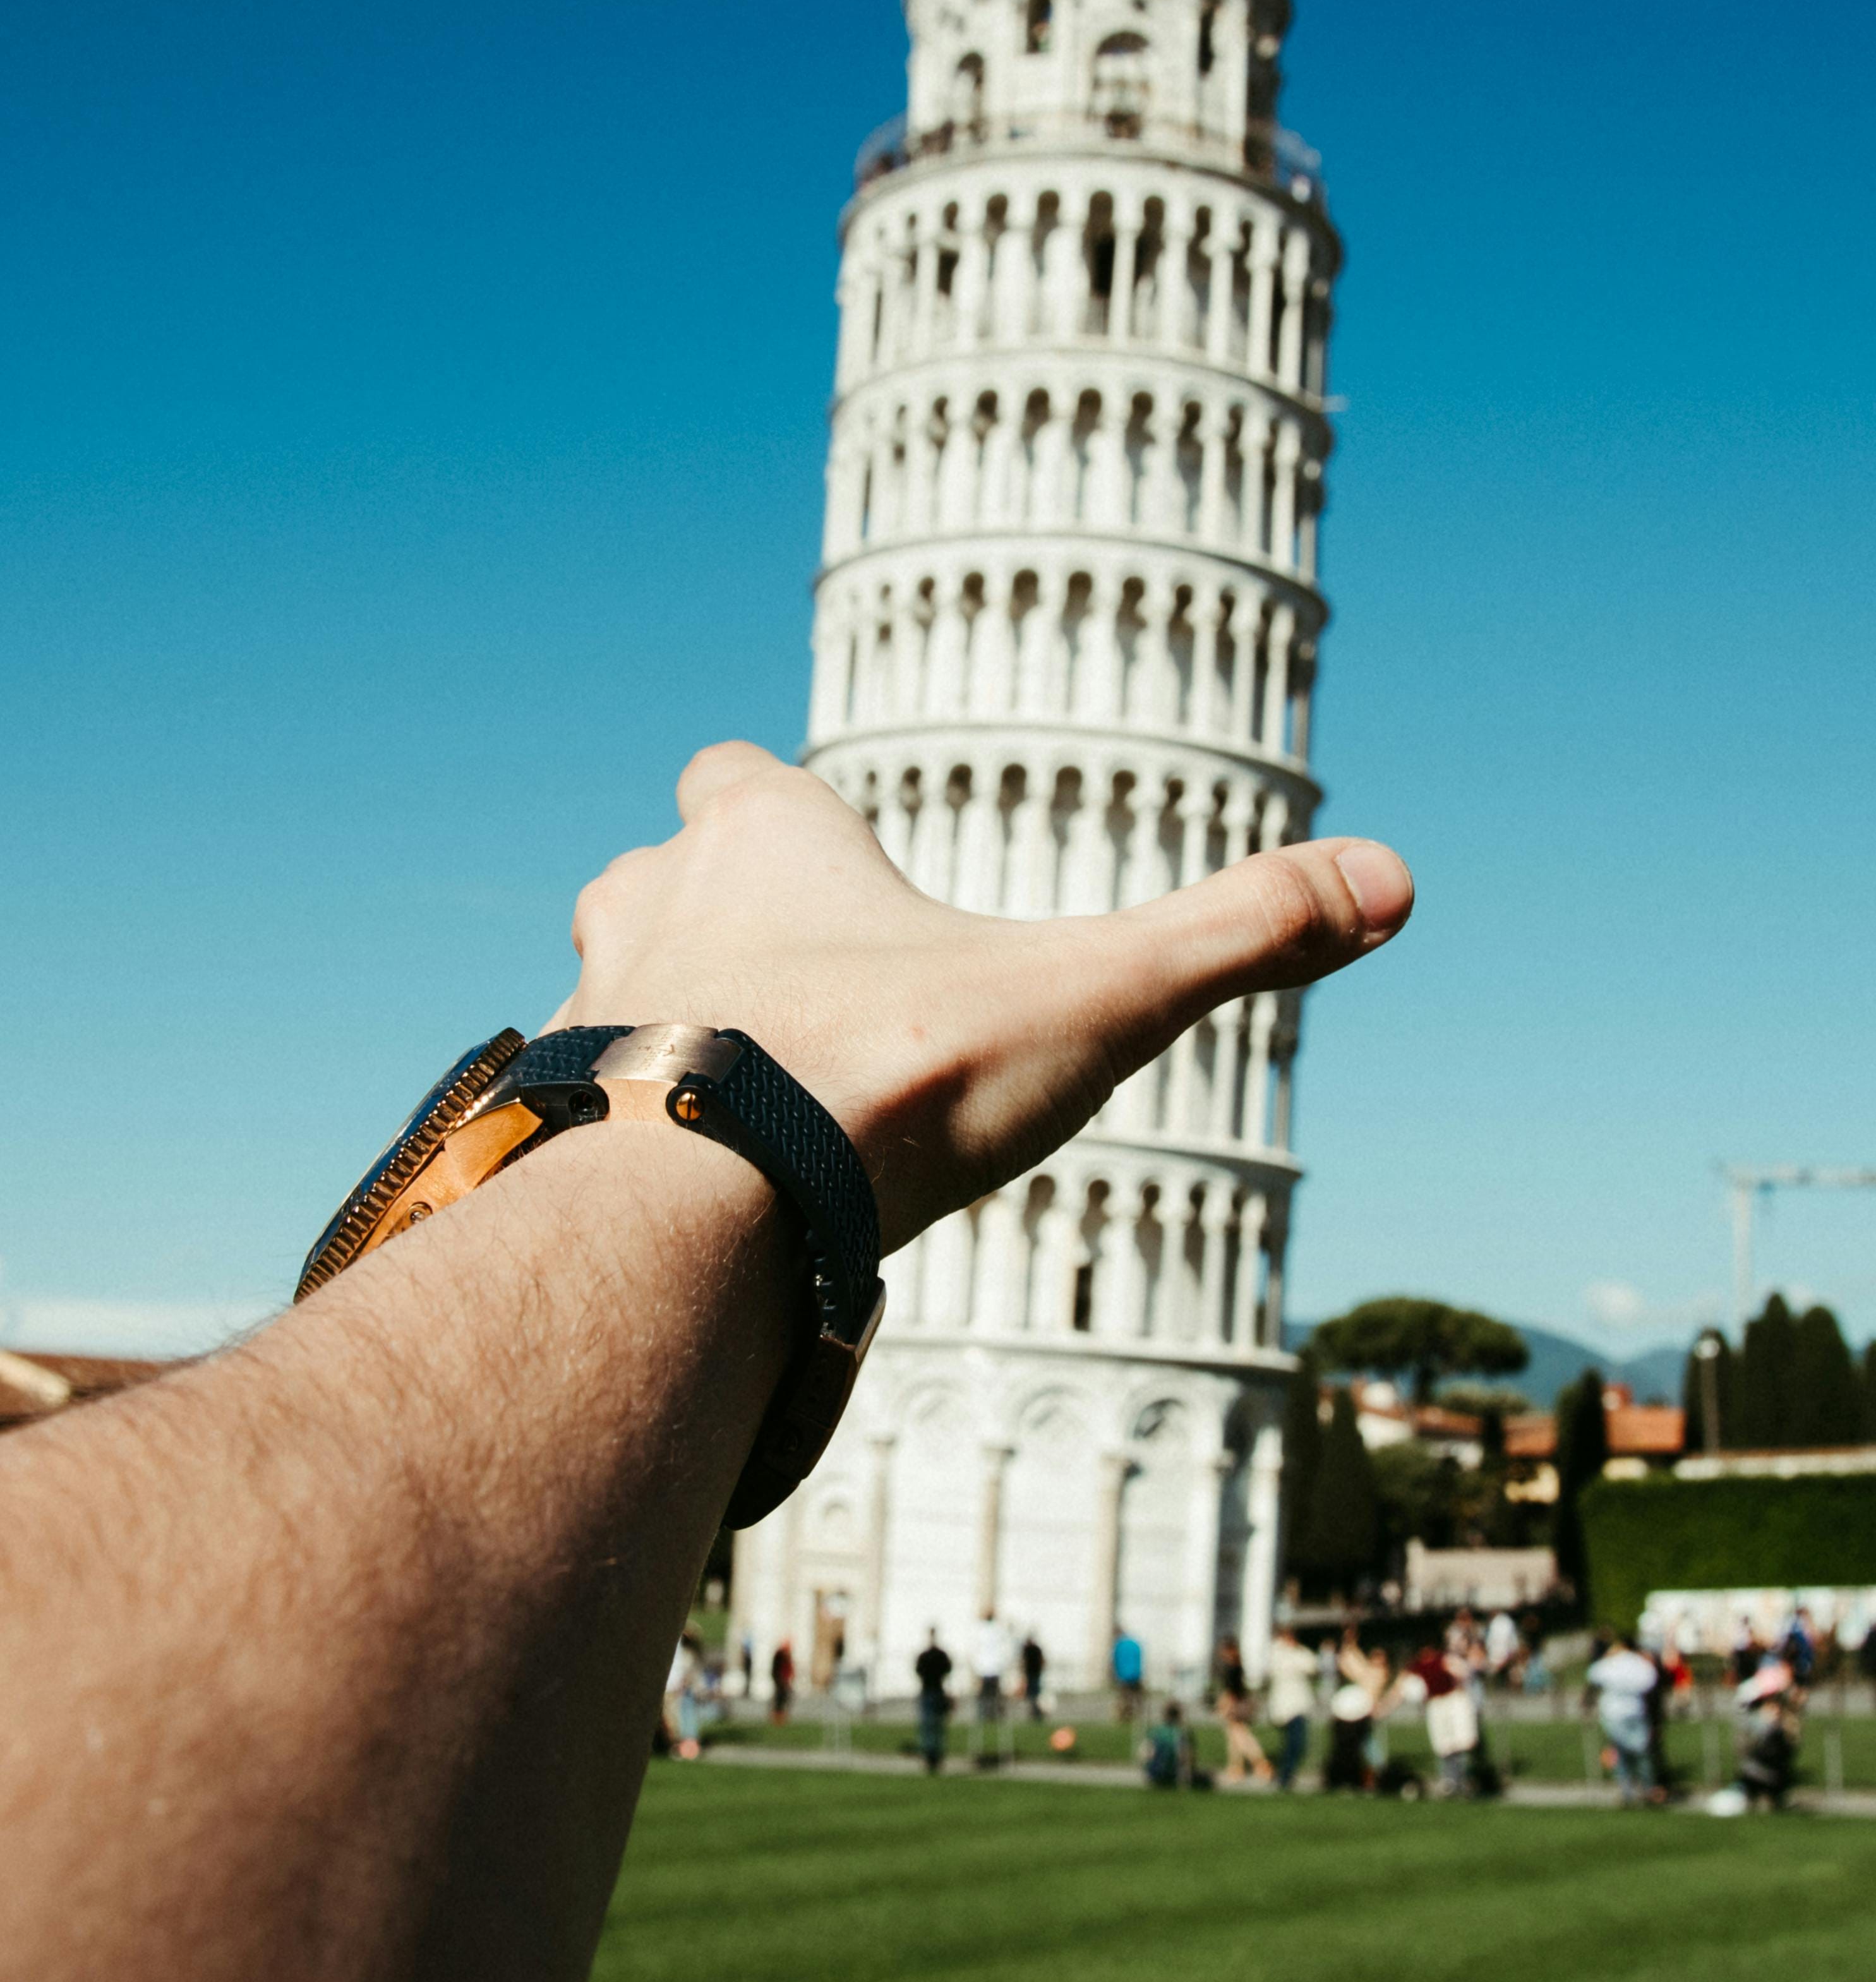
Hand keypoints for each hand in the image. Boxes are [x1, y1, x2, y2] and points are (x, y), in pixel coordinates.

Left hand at [554, 742, 1411, 1252]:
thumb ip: (1239, 935)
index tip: (824, 861)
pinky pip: (569, 1107)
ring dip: (660, 1026)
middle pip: (657, 873)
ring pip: (600, 986)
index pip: (734, 774)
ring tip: (739, 1107)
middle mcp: (653, 899)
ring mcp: (580, 1006)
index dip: (775, 809)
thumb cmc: (893, 1076)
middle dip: (716, 922)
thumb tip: (1397, 879)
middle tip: (796, 1000)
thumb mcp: (1097, 998)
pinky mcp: (543, 1119)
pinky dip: (618, 1135)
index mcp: (766, 841)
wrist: (702, 1207)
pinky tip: (678, 1200)